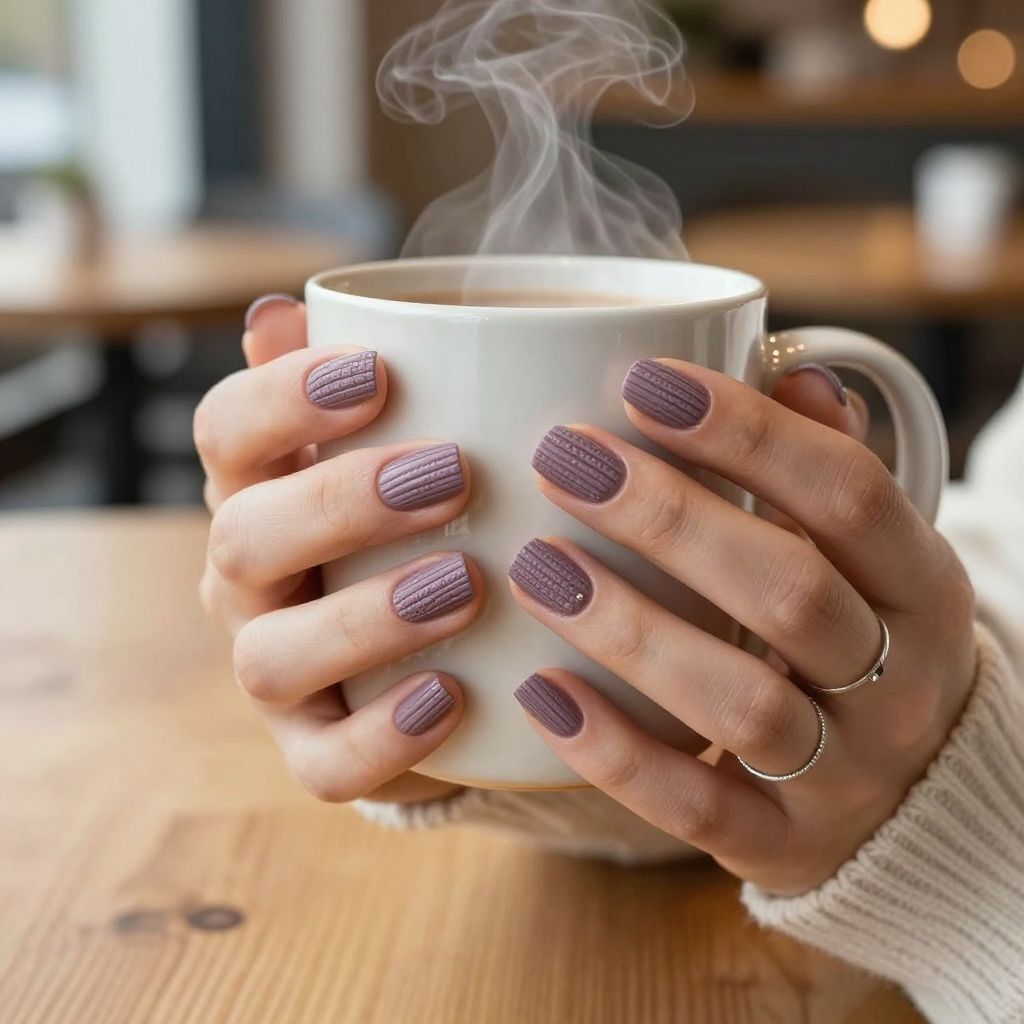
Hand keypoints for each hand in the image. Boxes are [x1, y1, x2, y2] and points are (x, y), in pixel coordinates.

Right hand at [195, 295, 480, 804]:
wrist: (435, 646)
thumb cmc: (413, 520)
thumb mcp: (393, 444)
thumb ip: (353, 381)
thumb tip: (282, 310)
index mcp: (259, 490)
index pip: (228, 432)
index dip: (285, 399)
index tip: (378, 371)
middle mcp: (248, 581)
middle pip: (245, 538)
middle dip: (343, 503)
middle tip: (453, 475)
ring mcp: (277, 672)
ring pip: (272, 656)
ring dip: (368, 617)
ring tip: (467, 583)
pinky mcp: (317, 751)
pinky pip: (326, 763)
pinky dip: (383, 735)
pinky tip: (452, 696)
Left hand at [512, 359, 975, 893]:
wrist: (917, 796)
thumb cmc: (859, 635)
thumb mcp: (869, 554)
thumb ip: (825, 463)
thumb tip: (789, 367)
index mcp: (921, 585)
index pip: (847, 492)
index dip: (746, 432)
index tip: (640, 380)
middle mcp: (900, 681)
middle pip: (787, 592)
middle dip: (668, 518)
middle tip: (562, 458)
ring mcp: (847, 773)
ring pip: (740, 702)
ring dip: (629, 629)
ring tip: (534, 564)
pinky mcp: (786, 845)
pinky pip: (696, 805)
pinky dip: (614, 751)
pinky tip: (538, 690)